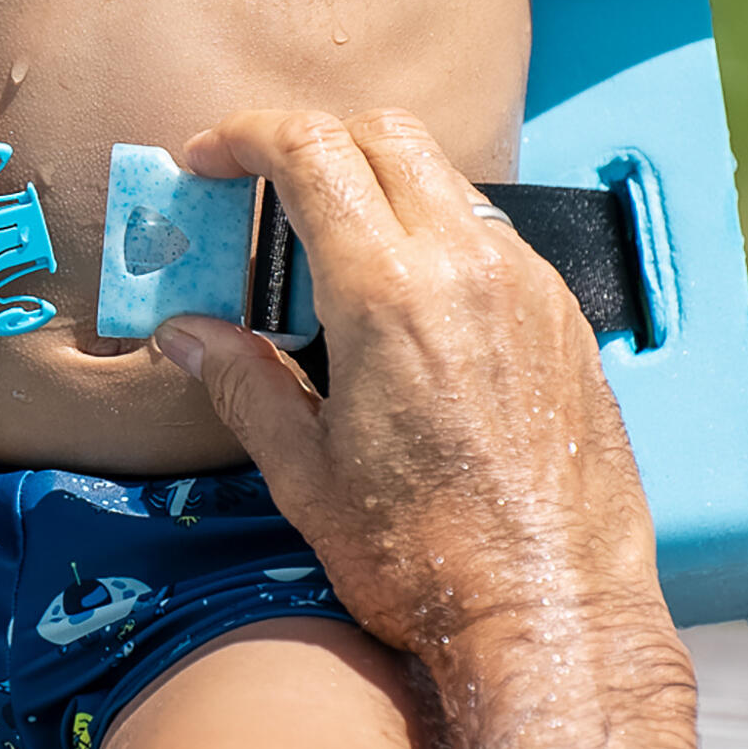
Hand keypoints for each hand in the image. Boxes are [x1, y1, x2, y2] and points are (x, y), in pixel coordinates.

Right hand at [147, 107, 669, 658]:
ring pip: (444, 178)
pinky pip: (490, 235)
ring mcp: (528, 286)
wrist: (552, 615)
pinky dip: (434, 234)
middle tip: (260, 188)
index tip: (210, 159)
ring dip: (378, 184)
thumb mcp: (305, 475)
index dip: (246, 136)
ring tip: (330, 252)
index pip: (310, 151)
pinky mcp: (564, 318)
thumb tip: (183, 333)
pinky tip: (405, 305)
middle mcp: (468, 267)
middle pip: (383, 133)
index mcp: (388, 295)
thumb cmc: (426, 560)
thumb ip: (241, 382)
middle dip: (312, 139)